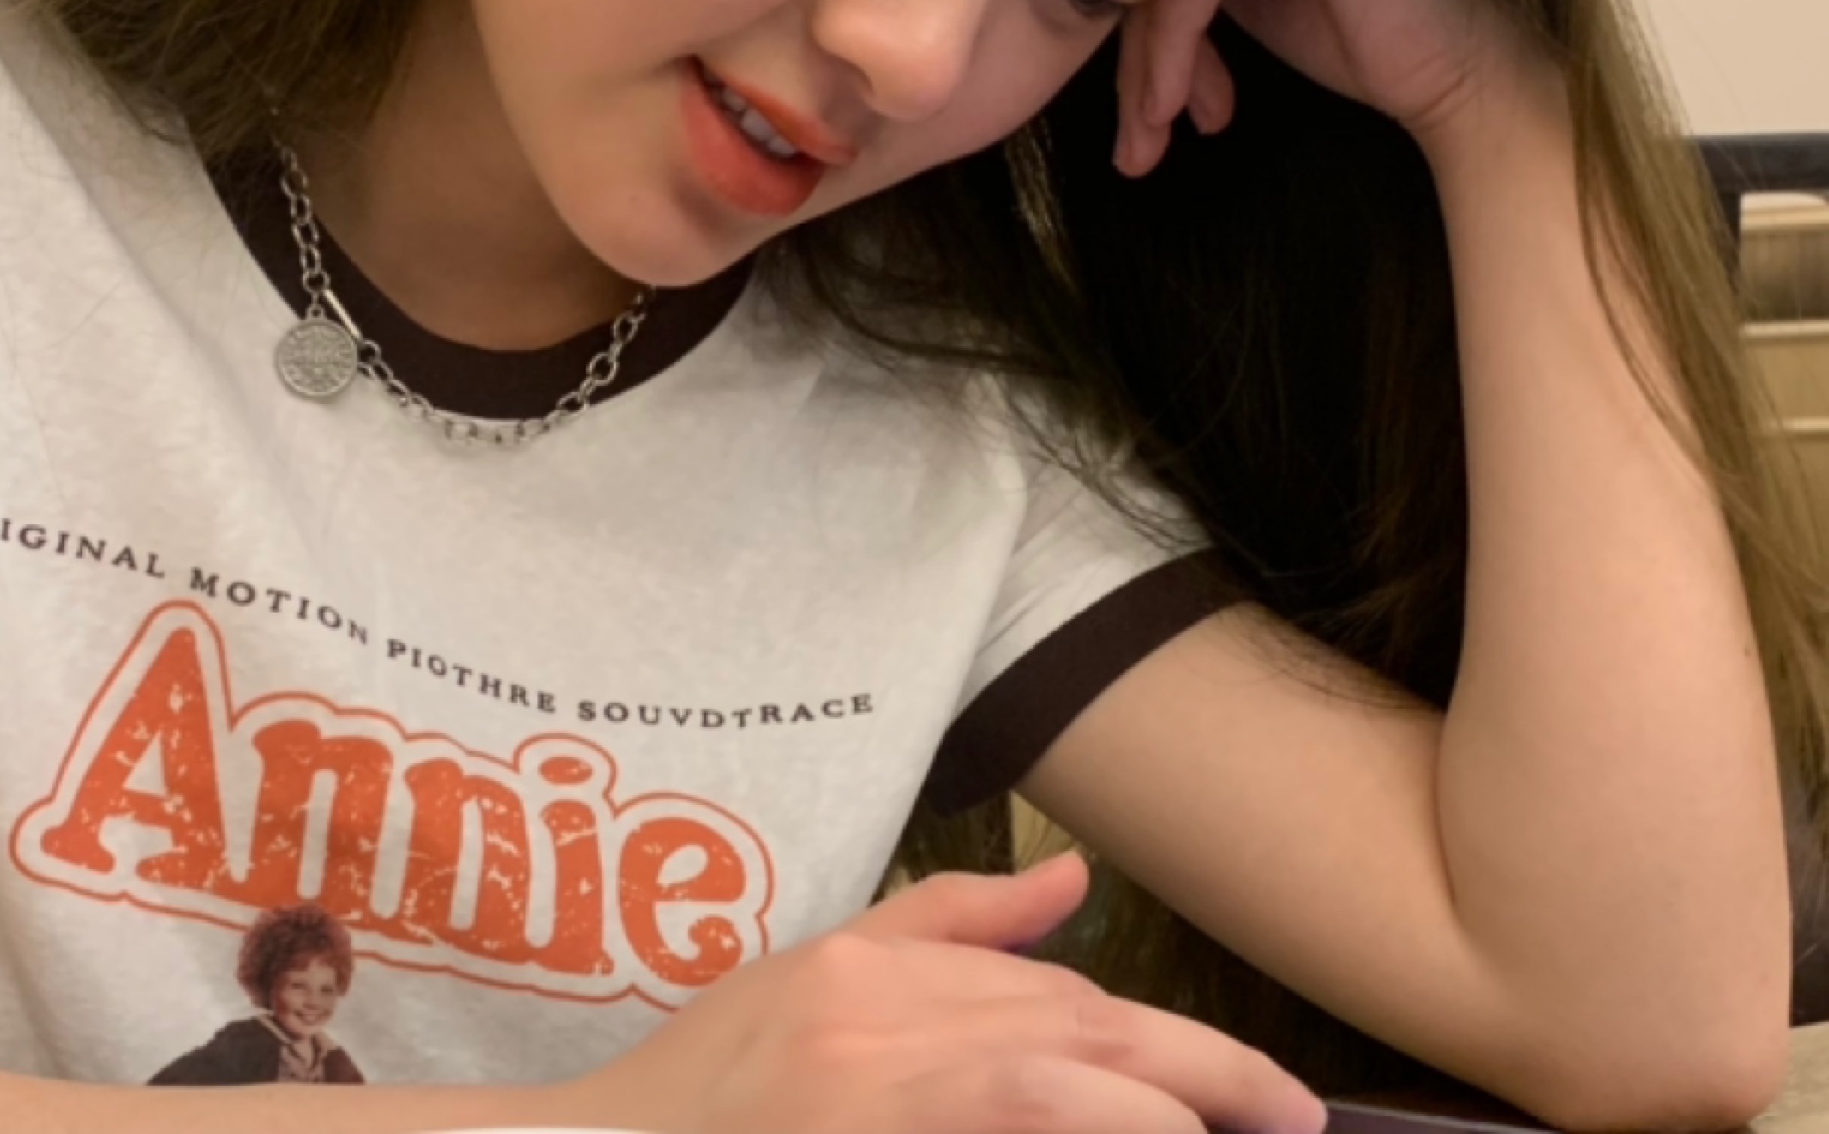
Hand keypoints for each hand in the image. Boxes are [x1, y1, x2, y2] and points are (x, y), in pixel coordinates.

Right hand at [552, 854, 1325, 1133]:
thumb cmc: (701, 1098)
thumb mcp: (809, 982)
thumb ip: (942, 926)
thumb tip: (1072, 885)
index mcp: (868, 975)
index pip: (1050, 991)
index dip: (1155, 1039)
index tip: (1230, 1087)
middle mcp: (876, 1020)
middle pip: (1072, 1029)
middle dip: (1200, 1071)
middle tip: (1292, 1114)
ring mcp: (873, 1088)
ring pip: (1056, 1070)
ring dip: (1167, 1101)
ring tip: (1254, 1127)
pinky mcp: (869, 1129)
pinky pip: (1009, 1119)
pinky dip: (1087, 1121)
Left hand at [1113, 0, 1544, 177]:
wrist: (1467, 76)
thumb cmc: (1365, 43)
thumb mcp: (1243, 4)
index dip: (1130, 34)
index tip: (1136, 122)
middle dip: (1135, 56)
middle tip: (1134, 144)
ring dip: (1150, 61)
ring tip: (1149, 139)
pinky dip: (1178, 41)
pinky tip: (1179, 104)